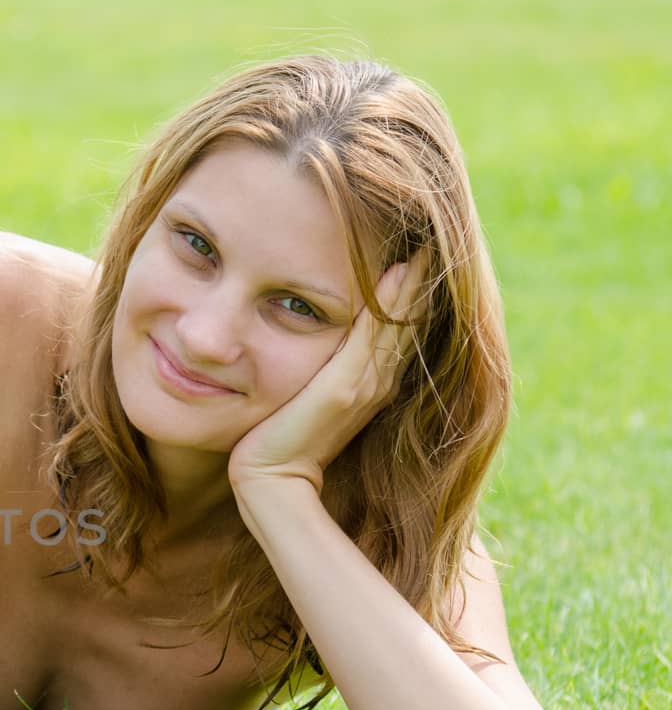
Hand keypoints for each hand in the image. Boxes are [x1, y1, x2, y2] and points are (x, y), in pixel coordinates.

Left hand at [228, 253, 428, 494]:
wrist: (268, 480)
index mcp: (370, 381)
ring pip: (401, 321)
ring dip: (416, 280)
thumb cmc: (279, 439)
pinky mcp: (346, 387)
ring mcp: (366, 384)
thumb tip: (312, 340)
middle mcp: (377, 380)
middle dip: (424, 277)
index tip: (422, 247)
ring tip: (430, 238)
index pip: (401, 326)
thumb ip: (322, 372)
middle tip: (440, 230)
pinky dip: (392, 300)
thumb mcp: (306, 395)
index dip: (414, 290)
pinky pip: (375, 333)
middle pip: (411, 318)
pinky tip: (402, 267)